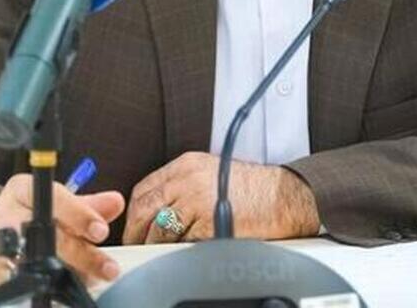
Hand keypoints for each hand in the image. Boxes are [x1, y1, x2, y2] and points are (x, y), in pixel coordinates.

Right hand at [0, 173, 125, 287]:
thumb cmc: (28, 214)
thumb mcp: (55, 202)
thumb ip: (87, 205)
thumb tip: (115, 203)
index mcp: (23, 190)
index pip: (53, 200)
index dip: (79, 216)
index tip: (100, 230)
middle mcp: (8, 216)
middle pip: (47, 237)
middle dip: (81, 254)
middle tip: (107, 266)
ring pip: (39, 264)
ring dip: (71, 274)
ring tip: (94, 278)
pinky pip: (27, 283)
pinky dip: (52, 288)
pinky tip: (68, 288)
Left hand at [121, 151, 319, 243]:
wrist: (283, 196)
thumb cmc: (252, 188)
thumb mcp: (210, 172)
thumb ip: (182, 185)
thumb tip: (158, 210)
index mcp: (186, 165)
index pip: (145, 188)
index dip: (134, 211)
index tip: (133, 225)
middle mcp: (188, 179)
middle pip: (145, 207)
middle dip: (135, 230)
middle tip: (135, 244)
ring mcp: (197, 201)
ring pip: (160, 229)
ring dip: (155, 243)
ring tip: (157, 251)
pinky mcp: (209, 223)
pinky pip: (182, 242)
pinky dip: (179, 250)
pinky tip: (182, 252)